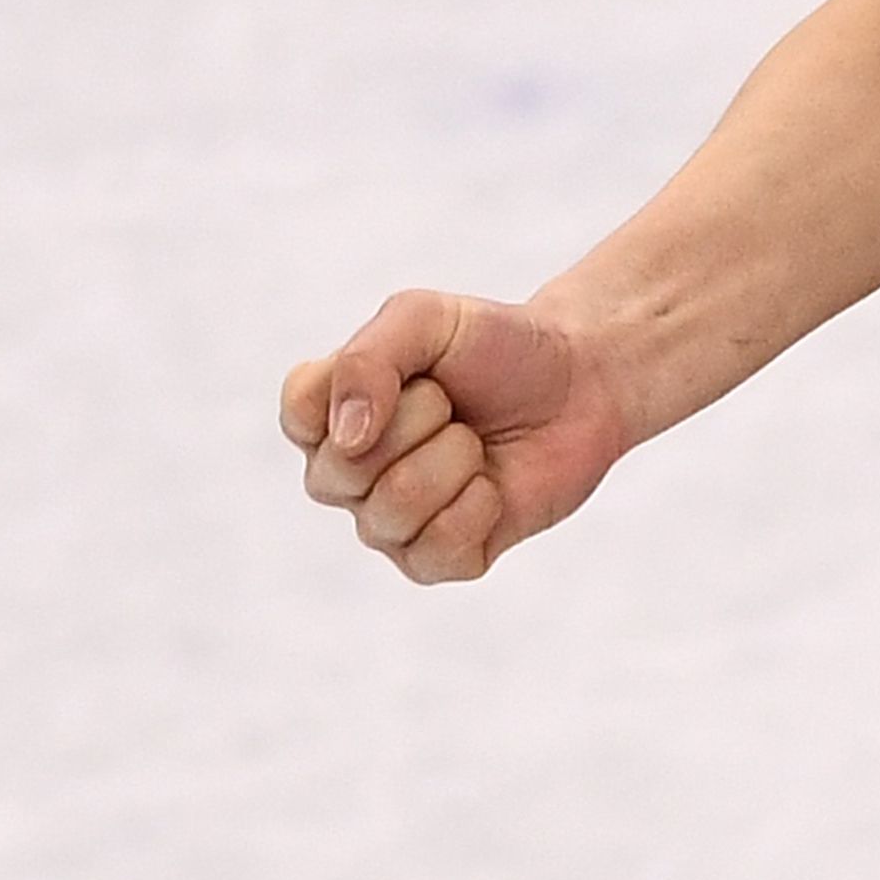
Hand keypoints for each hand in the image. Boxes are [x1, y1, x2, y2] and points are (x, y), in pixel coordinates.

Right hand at [276, 289, 632, 582]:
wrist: (580, 381)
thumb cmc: (496, 347)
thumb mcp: (427, 320)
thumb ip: (366, 359)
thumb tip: (345, 439)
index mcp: (330, 412)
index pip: (299, 413)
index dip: (359, 387)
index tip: (413, 369)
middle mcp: (346, 474)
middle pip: (345, 469)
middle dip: (421, 419)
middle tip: (454, 402)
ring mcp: (387, 522)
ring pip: (392, 510)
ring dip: (455, 461)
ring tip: (475, 441)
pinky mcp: (437, 559)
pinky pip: (436, 549)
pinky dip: (479, 506)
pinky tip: (492, 486)